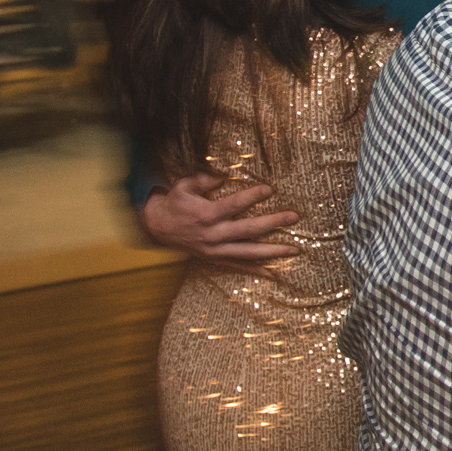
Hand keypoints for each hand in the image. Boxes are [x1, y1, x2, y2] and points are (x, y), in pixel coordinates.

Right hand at [139, 173, 299, 274]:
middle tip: (293, 217)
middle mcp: (213, 234)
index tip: (270, 189)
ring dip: (273, 251)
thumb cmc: (174, 204)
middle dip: (273, 223)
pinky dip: (256, 271)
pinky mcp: (215, 260)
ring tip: (295, 249)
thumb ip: (204, 180)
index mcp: (206, 214)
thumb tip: (223, 177)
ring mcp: (215, 250)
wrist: (157, 229)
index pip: (234, 204)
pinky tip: (274, 273)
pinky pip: (238, 267)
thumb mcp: (184, 187)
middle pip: (249, 229)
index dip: (252, 196)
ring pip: (249, 252)